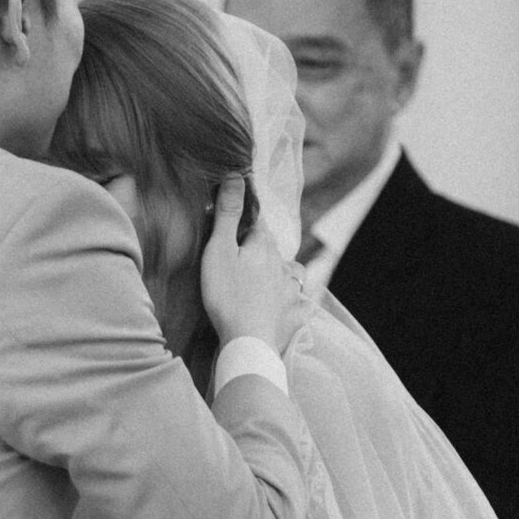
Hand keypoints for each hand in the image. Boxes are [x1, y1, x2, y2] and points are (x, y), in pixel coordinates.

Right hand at [199, 177, 301, 353]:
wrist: (249, 342)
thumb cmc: (228, 296)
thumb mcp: (219, 250)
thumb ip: (228, 213)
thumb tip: (236, 175)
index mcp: (264, 246)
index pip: (258, 225)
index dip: (246, 223)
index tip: (234, 227)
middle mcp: (283, 265)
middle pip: (273, 250)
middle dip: (261, 250)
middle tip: (243, 259)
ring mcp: (291, 292)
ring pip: (291, 275)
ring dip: (282, 274)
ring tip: (268, 282)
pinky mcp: (295, 316)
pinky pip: (299, 305)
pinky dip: (295, 304)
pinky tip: (290, 308)